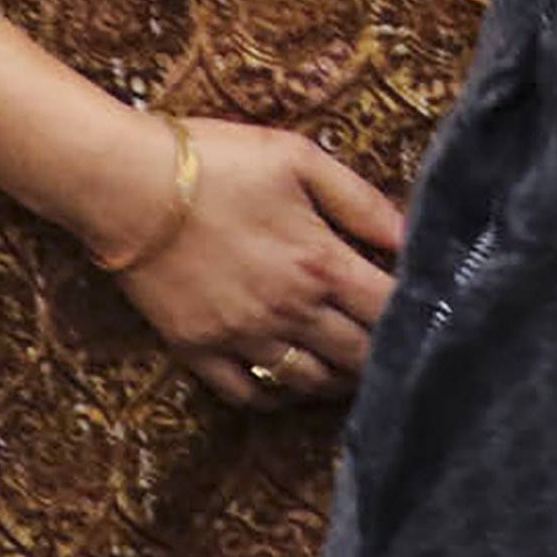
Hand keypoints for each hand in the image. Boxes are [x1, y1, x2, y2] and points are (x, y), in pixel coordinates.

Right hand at [103, 116, 403, 413]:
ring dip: (340, 379)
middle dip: (386, 353)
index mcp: (320, 263)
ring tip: (355, 366)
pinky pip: (248, 393)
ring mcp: (239, 336)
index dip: (418, 313)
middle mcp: (286, 310)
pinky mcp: (196, 348)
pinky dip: (279, 395)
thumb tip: (411, 236)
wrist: (125, 184)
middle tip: (398, 345)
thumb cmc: (218, 161)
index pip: (390, 309)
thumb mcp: (302, 161)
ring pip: (309, 381)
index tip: (431, 310)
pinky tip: (294, 381)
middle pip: (358, 355)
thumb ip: (362, 203)